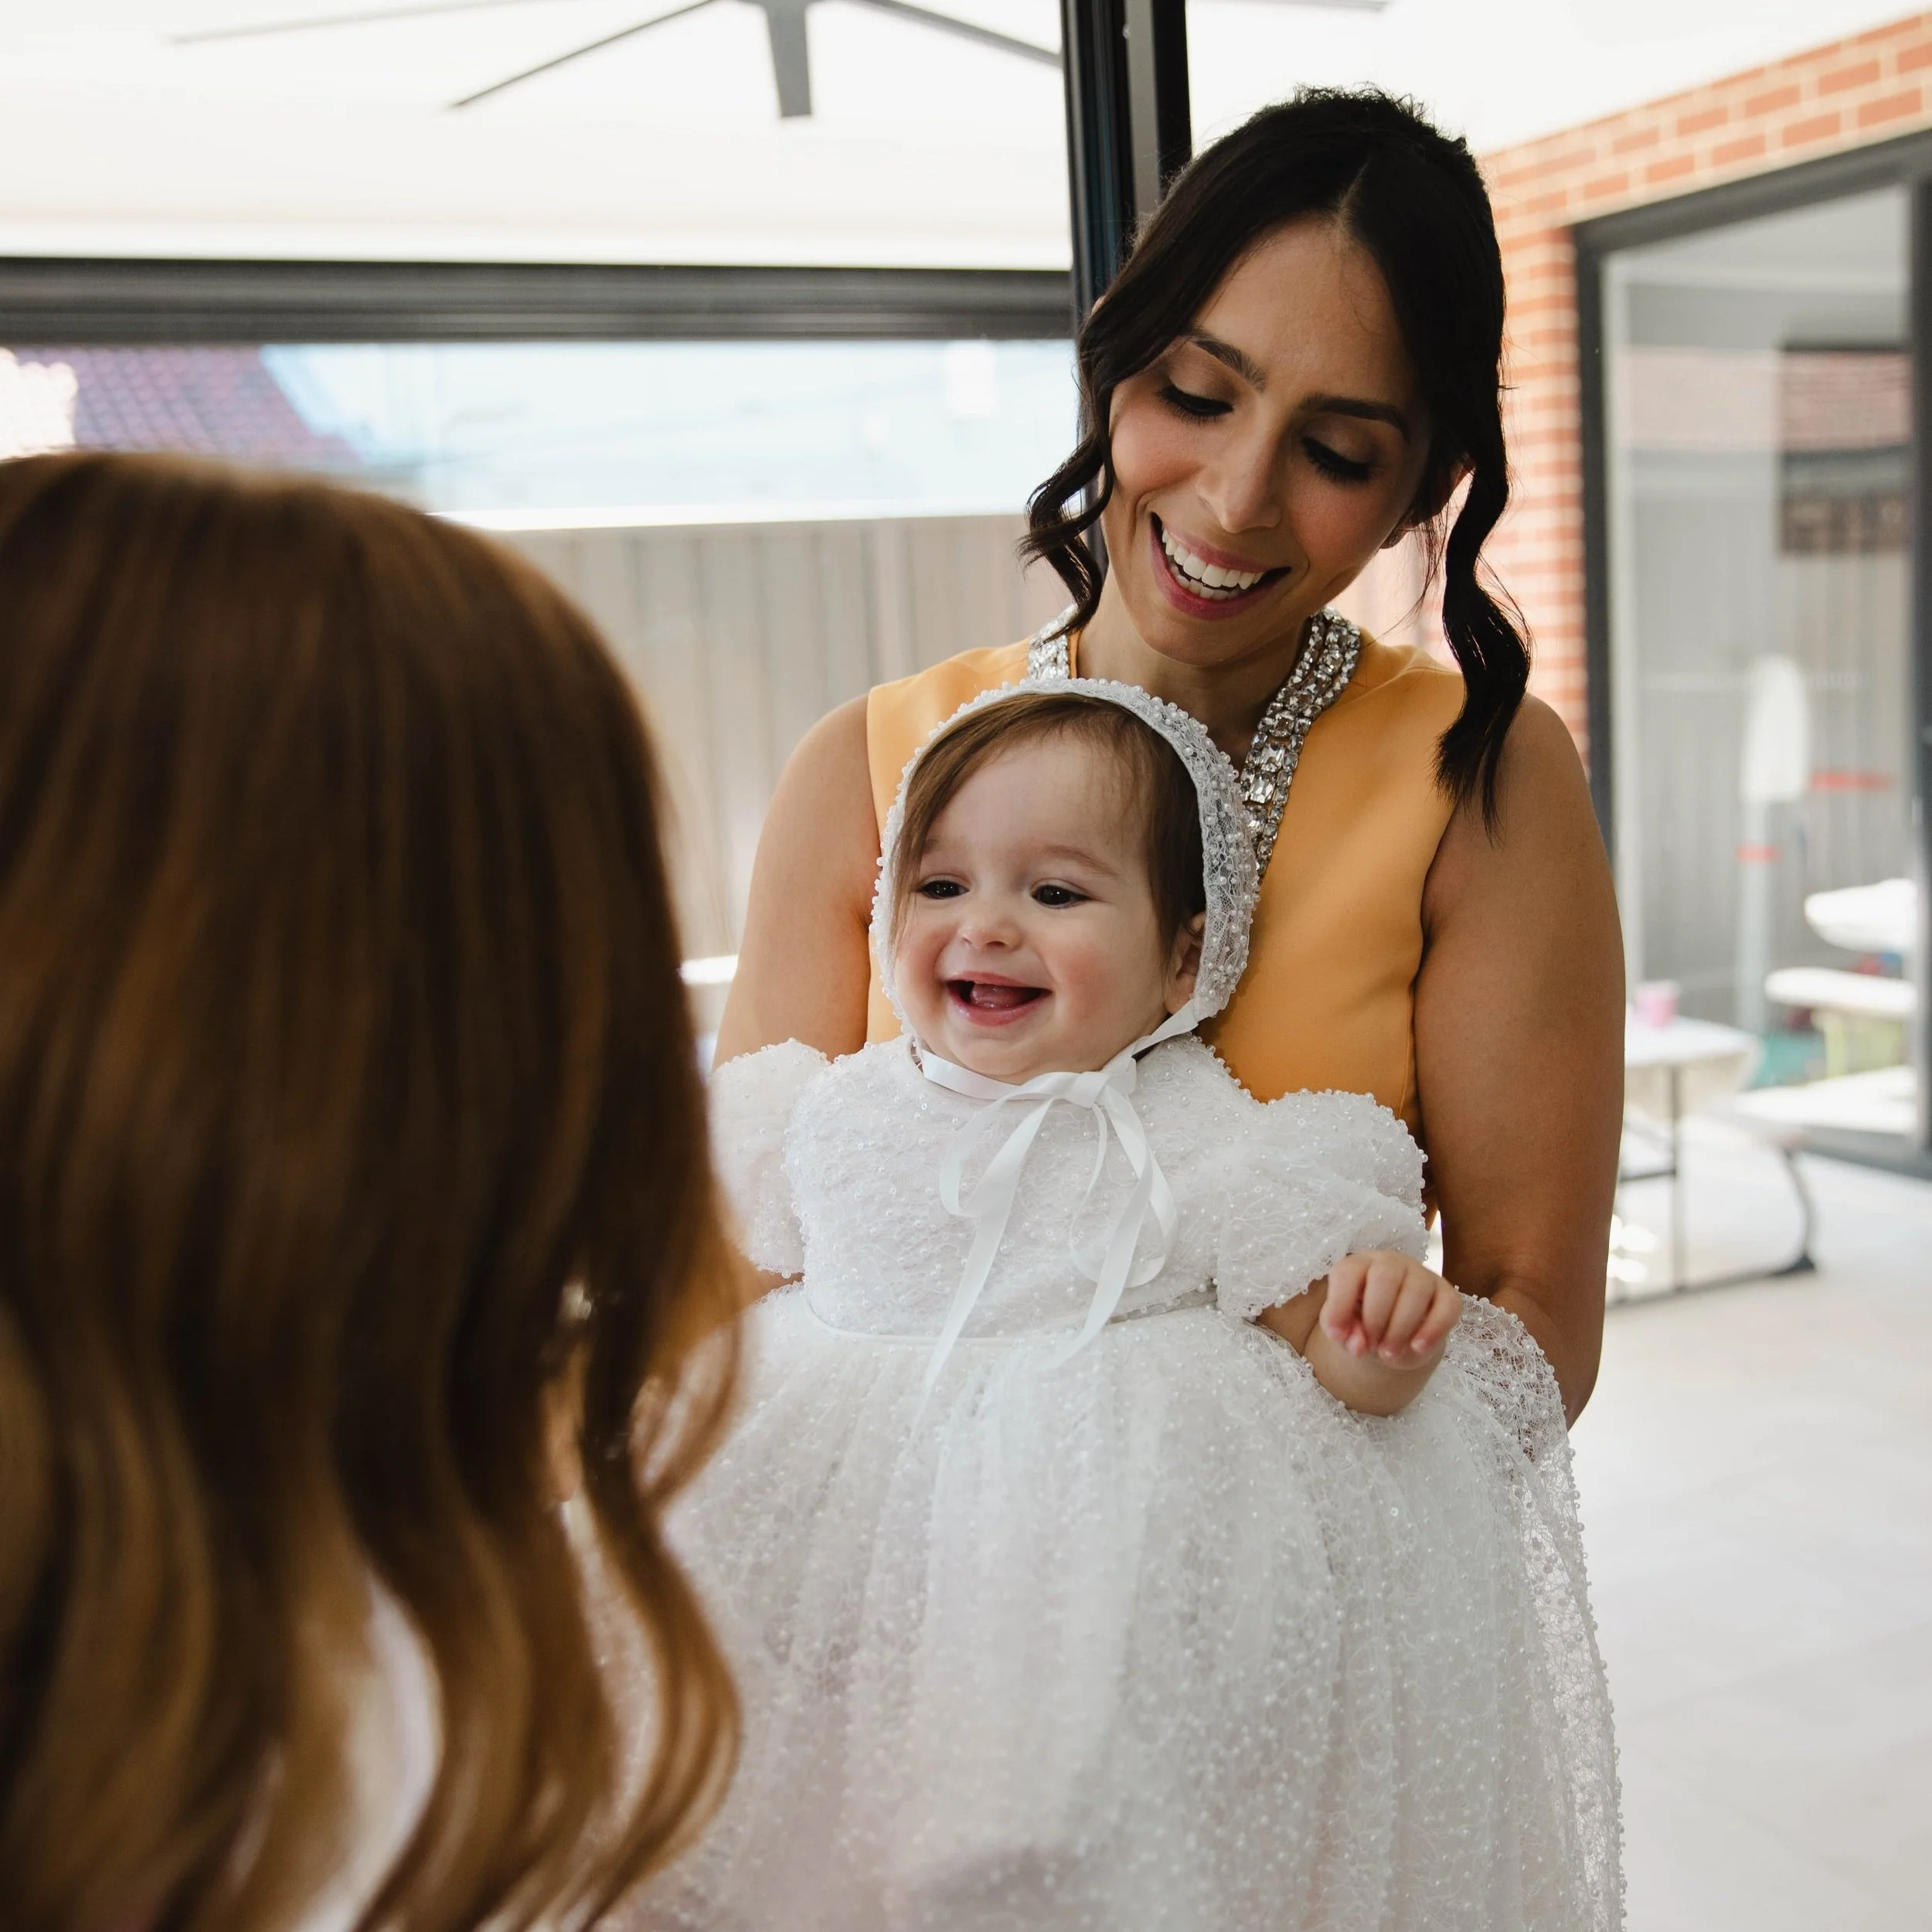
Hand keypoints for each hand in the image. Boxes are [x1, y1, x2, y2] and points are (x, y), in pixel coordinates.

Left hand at [1319, 1251, 1460, 1369]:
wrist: (1394, 1339)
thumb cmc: (1363, 1326)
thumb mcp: (1345, 1331)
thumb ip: (1343, 1335)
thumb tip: (1358, 1345)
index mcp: (1359, 1265)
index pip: (1348, 1273)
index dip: (1340, 1304)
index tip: (1337, 1334)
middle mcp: (1391, 1263)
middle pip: (1385, 1277)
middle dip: (1375, 1317)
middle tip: (1371, 1345)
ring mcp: (1422, 1275)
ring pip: (1416, 1291)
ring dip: (1400, 1328)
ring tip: (1388, 1353)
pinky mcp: (1447, 1294)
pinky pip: (1448, 1306)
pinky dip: (1433, 1330)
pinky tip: (1418, 1347)